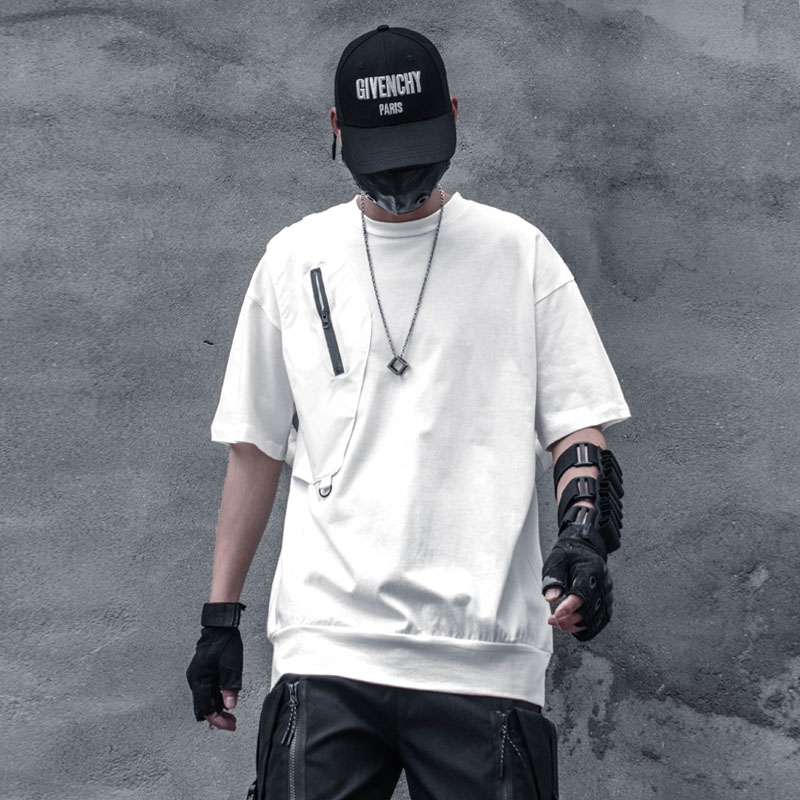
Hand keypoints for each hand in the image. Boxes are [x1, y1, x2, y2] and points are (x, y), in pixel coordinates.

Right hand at [186, 626, 243, 729]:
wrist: (220, 626)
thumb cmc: (225, 643)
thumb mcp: (232, 668)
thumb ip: (230, 688)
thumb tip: (229, 706)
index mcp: (200, 679)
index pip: (206, 709)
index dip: (218, 721)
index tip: (230, 725)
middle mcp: (195, 679)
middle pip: (202, 707)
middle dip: (217, 717)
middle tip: (231, 721)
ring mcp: (196, 675)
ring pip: (203, 700)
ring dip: (215, 707)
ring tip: (230, 712)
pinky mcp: (199, 671)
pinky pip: (204, 690)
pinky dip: (213, 698)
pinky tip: (223, 698)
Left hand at [541, 521, 613, 640]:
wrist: (585, 550)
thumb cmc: (570, 556)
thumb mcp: (557, 560)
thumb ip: (553, 579)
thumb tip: (551, 598)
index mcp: (591, 570)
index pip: (581, 593)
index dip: (569, 607)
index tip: (556, 615)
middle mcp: (603, 584)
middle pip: (589, 610)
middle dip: (569, 619)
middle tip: (553, 620)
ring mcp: (608, 595)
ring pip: (596, 619)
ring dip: (576, 626)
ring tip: (560, 624)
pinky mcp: (607, 603)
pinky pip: (601, 622)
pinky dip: (587, 629)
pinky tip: (573, 628)